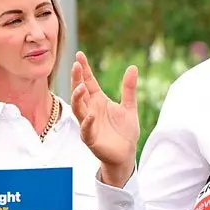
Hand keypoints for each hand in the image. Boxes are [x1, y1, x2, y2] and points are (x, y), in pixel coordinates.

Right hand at [70, 51, 138, 184]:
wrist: (126, 154)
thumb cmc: (124, 131)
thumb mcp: (130, 107)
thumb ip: (129, 88)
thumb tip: (133, 67)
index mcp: (98, 101)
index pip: (88, 82)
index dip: (84, 69)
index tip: (79, 55)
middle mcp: (90, 110)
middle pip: (79, 92)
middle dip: (76, 79)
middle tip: (76, 66)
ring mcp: (88, 124)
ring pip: (78, 109)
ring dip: (77, 98)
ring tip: (80, 87)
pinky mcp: (91, 139)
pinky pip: (86, 130)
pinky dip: (87, 123)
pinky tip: (91, 114)